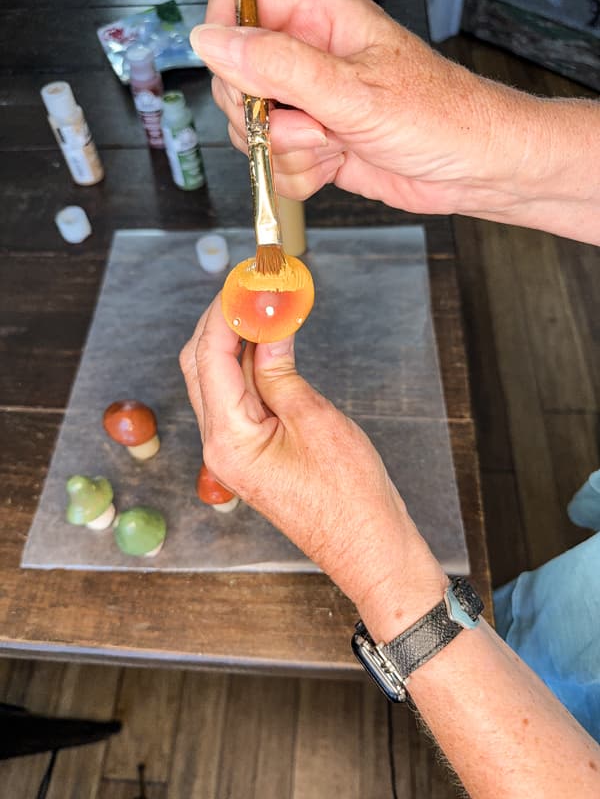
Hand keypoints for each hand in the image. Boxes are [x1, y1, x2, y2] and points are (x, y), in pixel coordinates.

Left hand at [180, 296, 446, 637]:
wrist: (367, 545)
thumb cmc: (348, 495)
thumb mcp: (313, 419)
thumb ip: (279, 369)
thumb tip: (266, 326)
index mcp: (227, 438)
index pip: (210, 357)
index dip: (225, 311)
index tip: (245, 279)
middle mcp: (218, 445)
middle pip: (202, 366)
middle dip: (221, 321)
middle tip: (250, 286)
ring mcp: (231, 451)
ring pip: (216, 381)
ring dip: (234, 341)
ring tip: (261, 306)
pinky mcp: (248, 452)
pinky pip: (236, 399)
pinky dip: (247, 367)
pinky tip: (267, 342)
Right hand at [191, 0, 546, 219]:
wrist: (471, 170)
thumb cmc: (438, 116)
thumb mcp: (353, 89)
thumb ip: (278, 66)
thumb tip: (213, 40)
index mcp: (320, 18)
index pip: (243, 7)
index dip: (229, 39)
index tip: (242, 76)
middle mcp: (308, 59)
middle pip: (236, 80)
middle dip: (263, 116)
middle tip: (309, 123)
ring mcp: (310, 105)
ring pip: (254, 130)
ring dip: (287, 152)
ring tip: (333, 146)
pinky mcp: (315, 146)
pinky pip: (277, 164)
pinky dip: (299, 176)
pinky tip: (334, 166)